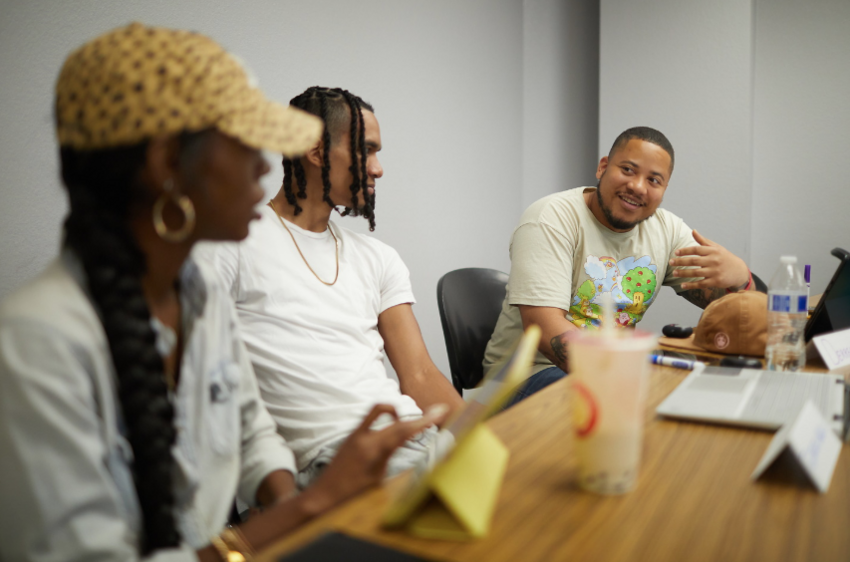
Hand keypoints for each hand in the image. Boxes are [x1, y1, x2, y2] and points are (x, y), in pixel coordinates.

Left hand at [302, 403, 448, 511]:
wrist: (324, 496)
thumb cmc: (352, 494)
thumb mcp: (378, 478)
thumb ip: (391, 457)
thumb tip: (406, 444)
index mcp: (374, 450)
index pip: (404, 430)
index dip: (424, 420)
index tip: (440, 411)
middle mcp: (364, 437)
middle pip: (397, 420)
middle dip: (418, 417)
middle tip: (438, 411)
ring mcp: (356, 433)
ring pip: (381, 410)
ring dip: (398, 412)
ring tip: (411, 422)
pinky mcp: (351, 434)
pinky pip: (371, 417)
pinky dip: (384, 417)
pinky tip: (392, 426)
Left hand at [670, 230, 749, 290]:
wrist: (739, 271)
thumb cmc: (724, 257)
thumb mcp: (716, 247)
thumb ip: (703, 241)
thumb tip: (693, 231)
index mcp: (713, 251)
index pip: (696, 250)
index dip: (685, 251)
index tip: (676, 253)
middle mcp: (714, 260)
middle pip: (694, 261)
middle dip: (681, 262)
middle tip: (670, 262)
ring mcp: (715, 272)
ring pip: (696, 273)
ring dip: (684, 273)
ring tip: (674, 273)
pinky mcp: (716, 282)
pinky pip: (701, 284)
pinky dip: (691, 285)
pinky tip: (682, 285)